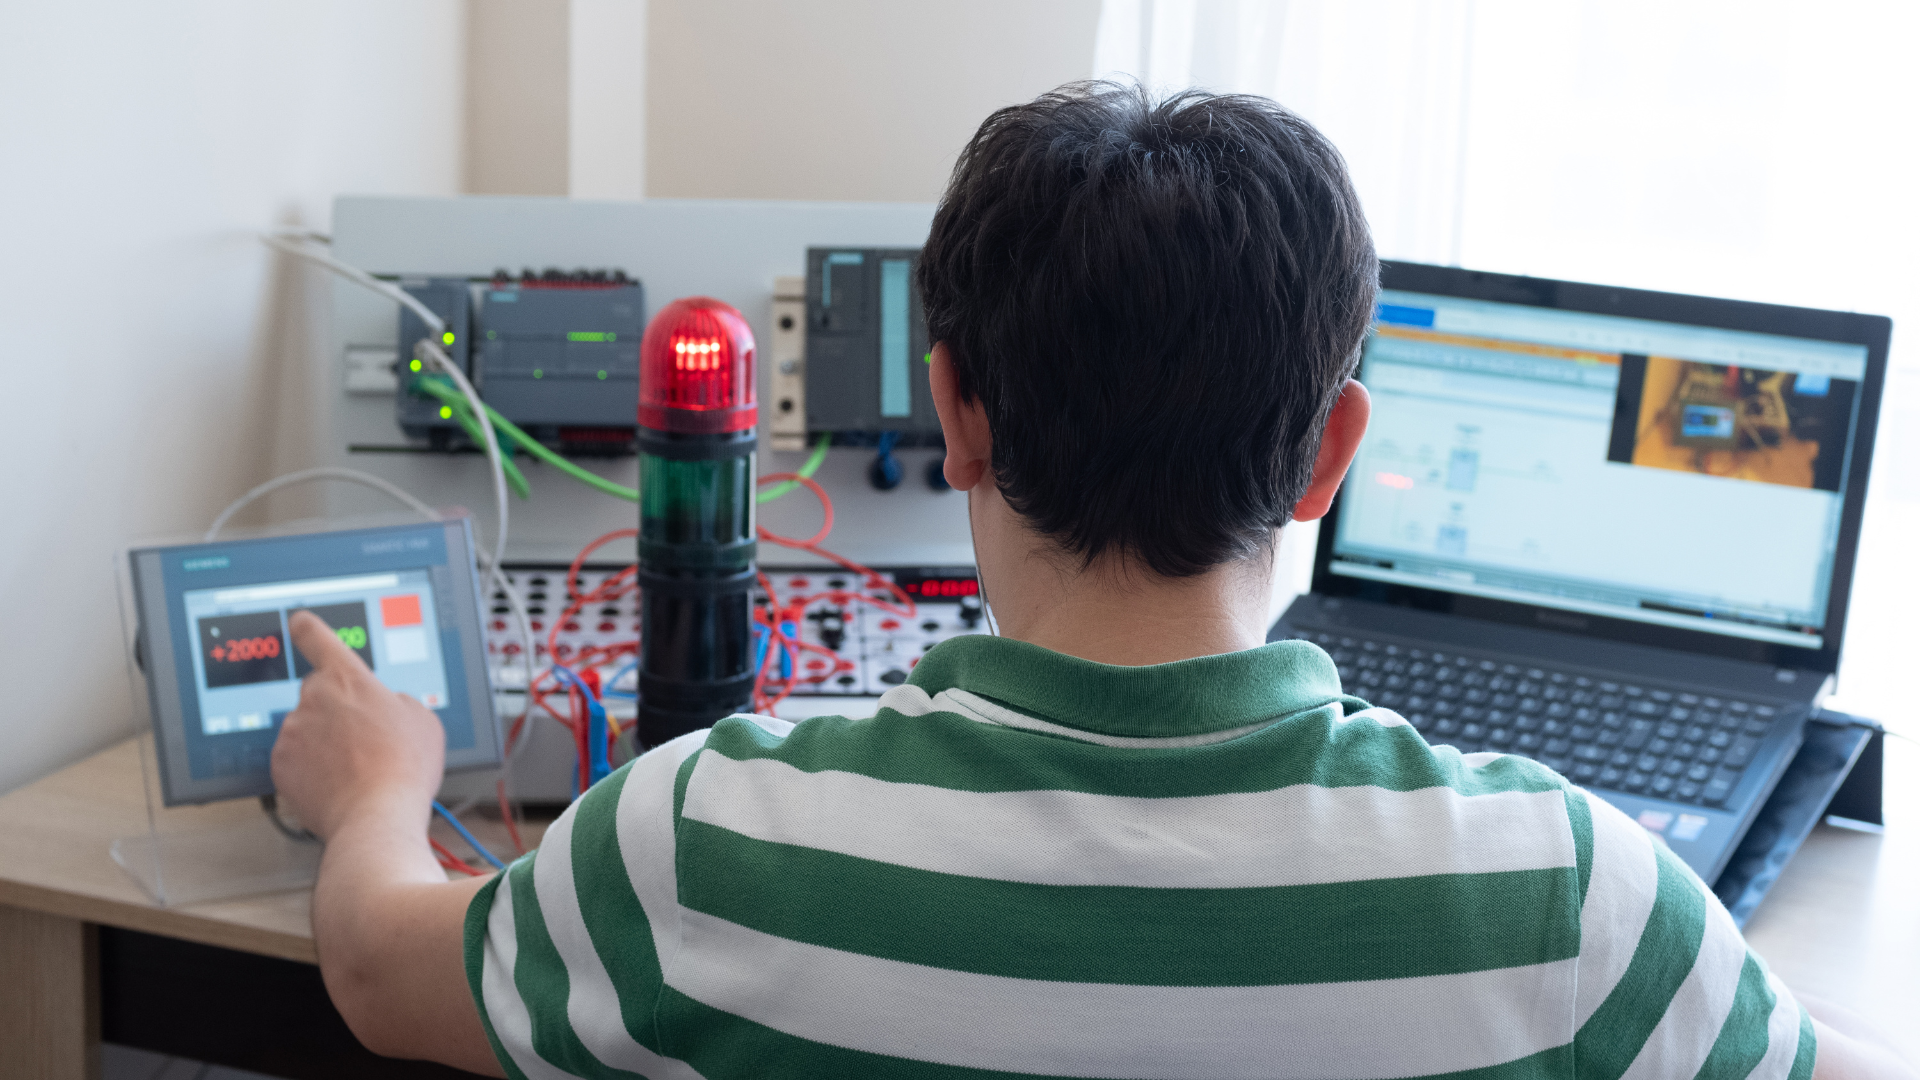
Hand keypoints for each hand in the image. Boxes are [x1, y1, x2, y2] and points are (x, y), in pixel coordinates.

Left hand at [270, 609, 445, 840]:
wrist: (375, 815)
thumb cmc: (403, 769)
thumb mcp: (422, 720)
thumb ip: (396, 701)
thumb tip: (386, 707)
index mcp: (349, 678)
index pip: (317, 638)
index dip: (308, 628)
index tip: (300, 622)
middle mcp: (314, 698)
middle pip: (318, 693)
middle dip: (334, 710)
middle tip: (362, 738)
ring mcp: (293, 731)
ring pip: (306, 728)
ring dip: (324, 742)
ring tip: (355, 768)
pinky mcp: (280, 763)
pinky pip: (294, 758)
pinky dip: (310, 768)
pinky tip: (336, 782)